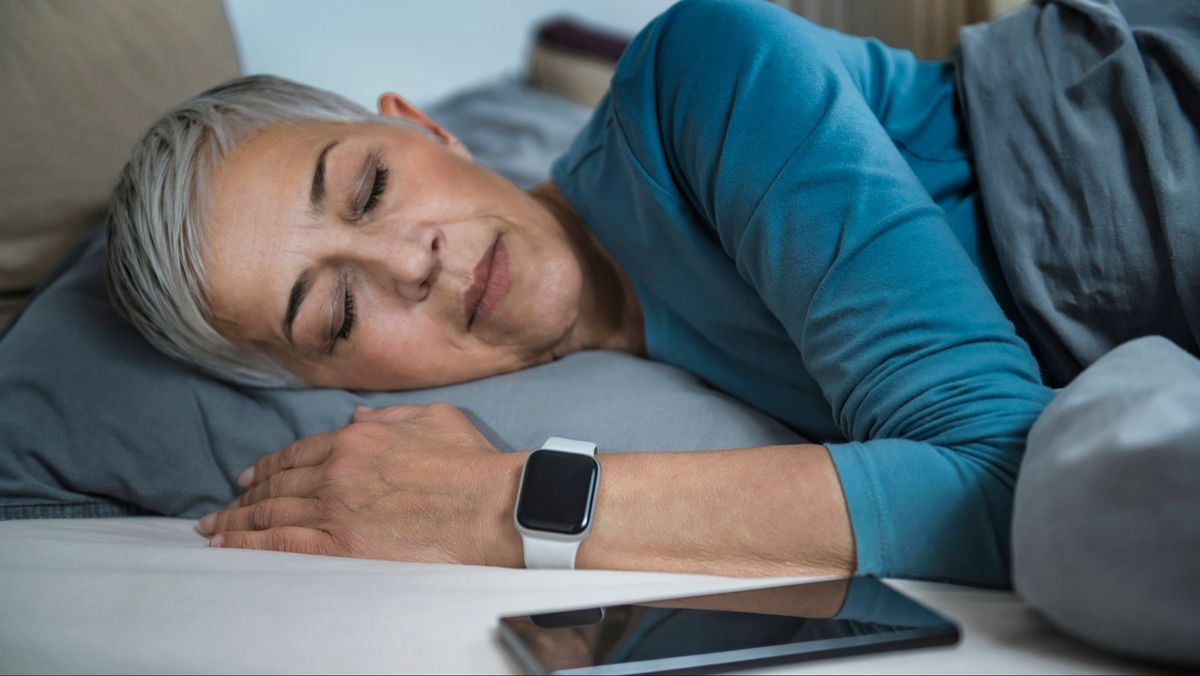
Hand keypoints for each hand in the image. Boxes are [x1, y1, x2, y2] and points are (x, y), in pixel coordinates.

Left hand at [197, 403, 523, 565]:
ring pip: (269, 514)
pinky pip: (279, 545)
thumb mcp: (432, 419)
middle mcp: (335, 471)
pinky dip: (248, 544)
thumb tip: (358, 417)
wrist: (491, 506)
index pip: (296, 454)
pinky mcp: (340, 546)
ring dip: (235, 523)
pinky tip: (228, 547)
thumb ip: (389, 417)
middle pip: (275, 485)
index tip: (247, 477)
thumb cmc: (471, 463)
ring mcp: (334, 510)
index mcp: (356, 439)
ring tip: (213, 531)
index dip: (266, 467)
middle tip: (219, 510)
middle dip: (242, 498)